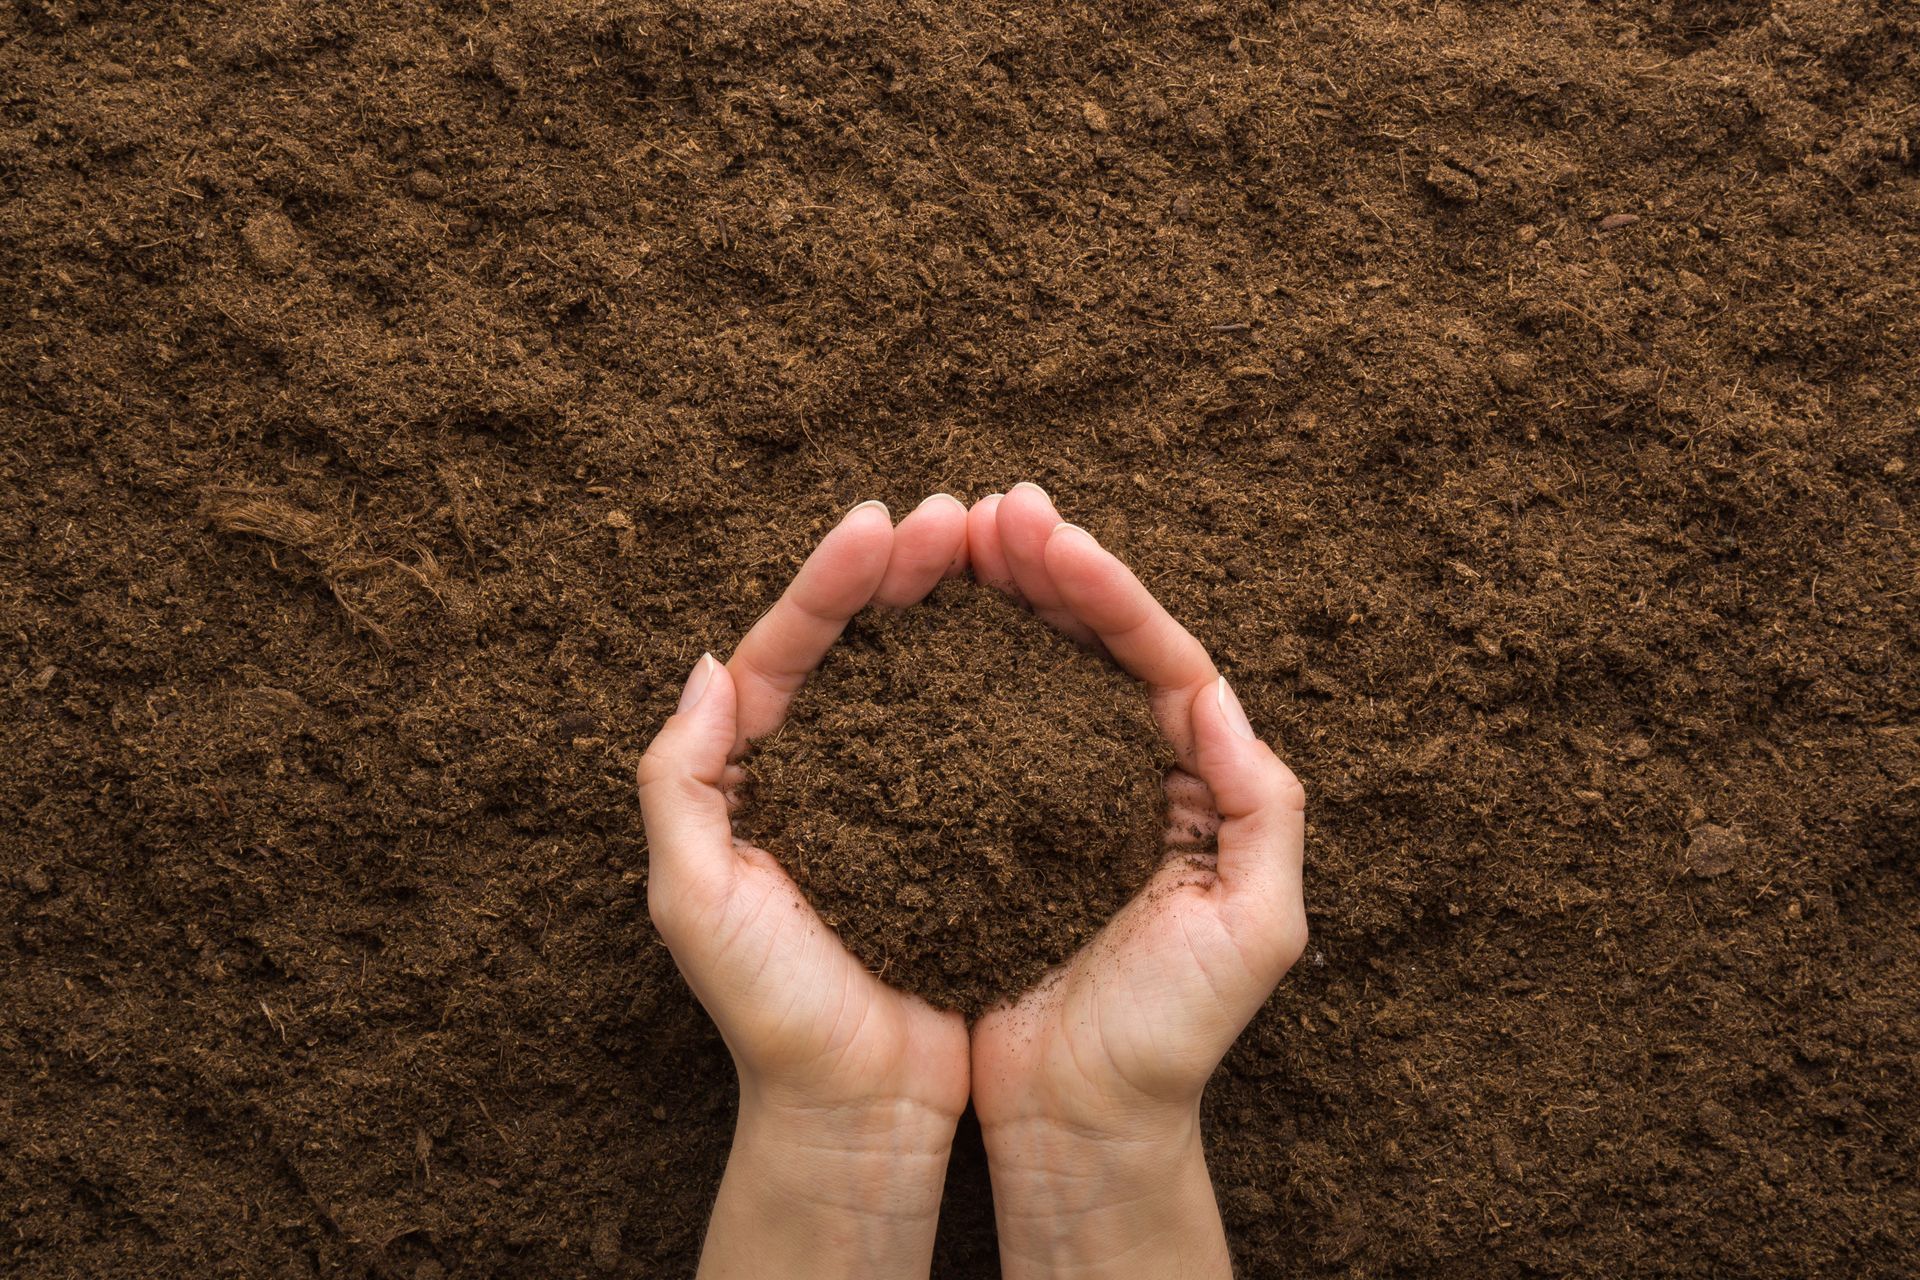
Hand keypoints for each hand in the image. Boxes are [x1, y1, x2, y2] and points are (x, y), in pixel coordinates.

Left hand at [639, 495, 973, 1279]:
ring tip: (1009, 547)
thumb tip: (708, 668)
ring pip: (928, 673)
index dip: (833, 581)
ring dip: (963, 605)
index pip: (787, 650)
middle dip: (906, 571)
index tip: (881, 523)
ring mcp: (895, 795)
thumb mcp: (694, 901)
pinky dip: (1008, 678)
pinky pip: (982, 734)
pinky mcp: (957, 829)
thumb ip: (678, 784)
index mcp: (752, 774)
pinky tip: (1045, 637)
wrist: (857, 1108)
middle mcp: (822, 770)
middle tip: (961, 515)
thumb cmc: (773, 1015)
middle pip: (862, 643)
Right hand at [966, 485, 1309, 1279]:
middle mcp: (1130, 774)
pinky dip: (949, 670)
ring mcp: (1056, 795)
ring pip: (1029, 668)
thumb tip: (1219, 693)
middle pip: (1090, 643)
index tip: (1046, 535)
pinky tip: (915, 627)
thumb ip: (1263, 808)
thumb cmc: (1169, 1039)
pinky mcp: (991, 826)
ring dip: (996, 599)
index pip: (1158, 657)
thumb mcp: (1257, 930)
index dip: (1105, 590)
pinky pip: (971, 727)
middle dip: (1045, 568)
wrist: (1081, 1123)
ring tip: (951, 539)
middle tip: (991, 511)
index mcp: (1198, 783)